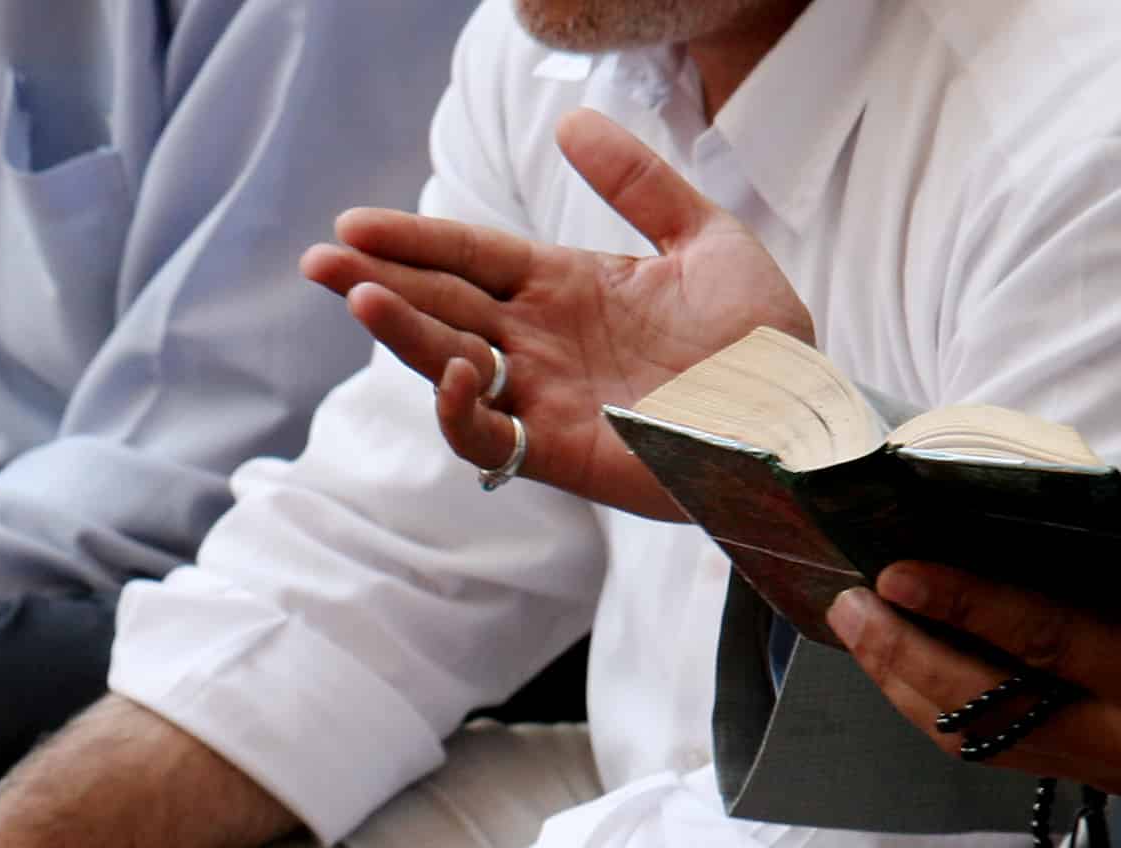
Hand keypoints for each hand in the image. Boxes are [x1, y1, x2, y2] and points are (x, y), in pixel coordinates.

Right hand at [303, 109, 812, 515]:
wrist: (802, 416)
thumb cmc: (761, 340)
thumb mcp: (704, 238)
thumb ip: (639, 183)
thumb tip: (571, 123)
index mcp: (562, 287)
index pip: (469, 256)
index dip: (413, 239)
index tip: (353, 224)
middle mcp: (539, 342)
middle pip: (440, 305)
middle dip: (376, 282)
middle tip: (318, 261)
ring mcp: (543, 398)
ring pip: (448, 364)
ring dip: (401, 334)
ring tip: (359, 299)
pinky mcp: (560, 452)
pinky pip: (488, 438)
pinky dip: (459, 409)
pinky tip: (452, 368)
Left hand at [828, 503, 1120, 821]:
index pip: (1049, 641)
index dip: (964, 604)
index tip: (898, 571)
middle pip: (985, 706)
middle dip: (904, 653)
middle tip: (849, 601)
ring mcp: (1111, 771)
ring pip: (978, 741)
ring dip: (907, 686)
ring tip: (860, 628)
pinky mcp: (1100, 779)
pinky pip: (998, 750)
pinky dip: (942, 709)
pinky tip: (908, 665)